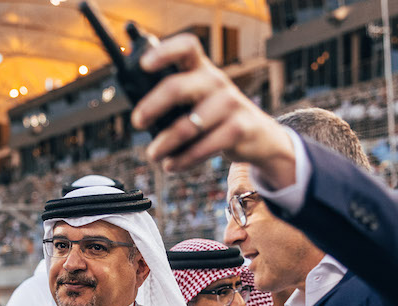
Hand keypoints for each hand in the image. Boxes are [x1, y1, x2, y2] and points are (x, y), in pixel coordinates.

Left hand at [132, 35, 295, 182]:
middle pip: (177, 87)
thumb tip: (139, 116)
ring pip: (188, 125)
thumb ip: (175, 101)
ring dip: (165, 143)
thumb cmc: (218, 117)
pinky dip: (183, 159)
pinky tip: (172, 165)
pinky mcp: (238, 129)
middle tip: (137, 122)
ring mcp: (230, 104)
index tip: (143, 65)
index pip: (186, 47)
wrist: (260, 136)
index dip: (164, 52)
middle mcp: (216, 82)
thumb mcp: (200, 99)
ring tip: (153, 155)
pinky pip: (203, 147)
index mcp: (202, 69)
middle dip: (152, 106)